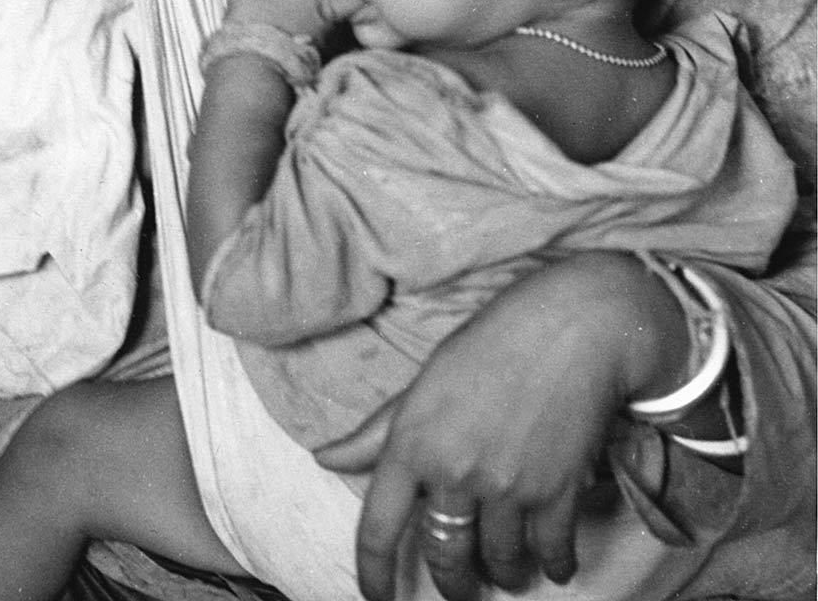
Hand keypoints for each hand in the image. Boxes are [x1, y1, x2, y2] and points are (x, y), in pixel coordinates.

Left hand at [316, 253, 688, 599]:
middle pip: (445, 557)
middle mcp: (454, 471)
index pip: (377, 529)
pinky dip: (554, 565)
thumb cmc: (492, 343)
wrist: (573, 325)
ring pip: (500, 562)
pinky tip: (555, 563)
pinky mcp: (556, 491)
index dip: (373, 575)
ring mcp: (506, 484)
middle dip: (454, 583)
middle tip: (461, 586)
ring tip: (510, 572)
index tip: (378, 599)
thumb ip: (376, 431)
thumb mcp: (425, 381)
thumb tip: (324, 458)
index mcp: (412, 441)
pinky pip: (551, 553)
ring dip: (505, 575)